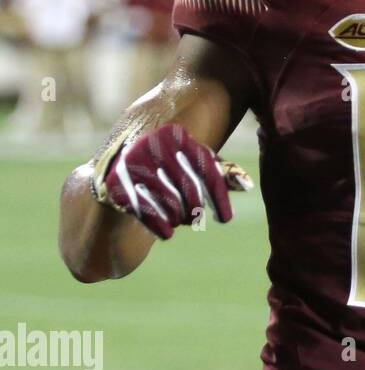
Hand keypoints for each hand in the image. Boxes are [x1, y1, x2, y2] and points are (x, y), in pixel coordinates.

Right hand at [92, 122, 251, 239]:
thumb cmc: (165, 168)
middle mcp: (152, 145)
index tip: (225, 219)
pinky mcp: (115, 184)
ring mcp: (132, 164)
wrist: (112, 170)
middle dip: (195, 208)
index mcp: (176, 136)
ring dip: (179, 217)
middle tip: (197, 218)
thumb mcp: (192, 164)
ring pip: (169, 201)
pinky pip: (145, 211)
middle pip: (188, 187)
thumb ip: (220, 172)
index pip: (206, 170)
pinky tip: (166, 234)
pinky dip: (159, 225)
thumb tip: (247, 185)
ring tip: (180, 220)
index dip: (218, 197)